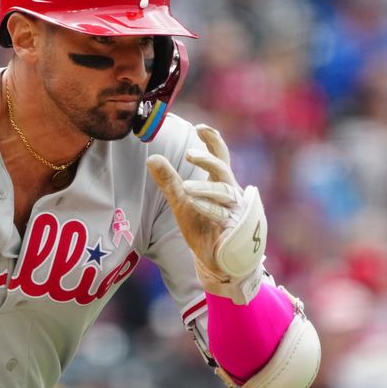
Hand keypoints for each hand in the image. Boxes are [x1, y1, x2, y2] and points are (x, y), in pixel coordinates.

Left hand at [146, 124, 266, 304]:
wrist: (218, 260)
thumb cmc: (203, 225)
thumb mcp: (182, 200)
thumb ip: (169, 181)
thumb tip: (152, 158)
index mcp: (220, 183)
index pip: (220, 157)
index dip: (213, 141)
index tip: (199, 127)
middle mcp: (230, 193)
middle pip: (223, 170)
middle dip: (208, 160)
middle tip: (188, 154)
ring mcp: (234, 210)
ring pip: (224, 191)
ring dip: (205, 187)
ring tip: (185, 187)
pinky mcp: (233, 228)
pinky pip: (222, 215)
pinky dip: (208, 207)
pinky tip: (193, 202)